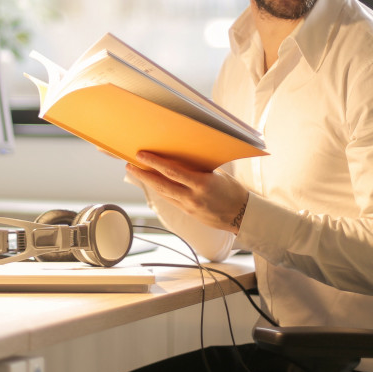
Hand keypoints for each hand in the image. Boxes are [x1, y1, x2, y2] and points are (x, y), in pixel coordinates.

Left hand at [126, 151, 249, 233]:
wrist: (242, 216)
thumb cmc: (233, 191)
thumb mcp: (218, 174)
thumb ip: (199, 167)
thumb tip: (182, 156)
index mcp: (202, 184)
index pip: (172, 171)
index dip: (154, 163)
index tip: (142, 155)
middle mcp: (193, 197)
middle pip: (161, 184)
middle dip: (143, 174)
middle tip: (130, 165)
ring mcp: (189, 207)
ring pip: (163, 193)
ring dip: (148, 182)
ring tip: (136, 172)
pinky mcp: (188, 213)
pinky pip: (170, 199)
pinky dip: (160, 190)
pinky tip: (152, 182)